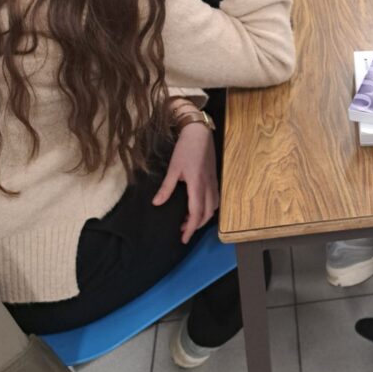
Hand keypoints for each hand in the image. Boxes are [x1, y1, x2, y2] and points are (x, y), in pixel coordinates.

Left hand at [152, 123, 218, 243]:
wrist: (199, 132)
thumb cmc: (185, 148)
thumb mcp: (173, 168)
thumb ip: (166, 188)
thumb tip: (157, 204)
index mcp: (197, 185)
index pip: (196, 213)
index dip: (190, 228)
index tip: (183, 238)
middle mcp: (208, 186)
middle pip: (207, 213)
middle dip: (196, 225)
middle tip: (182, 230)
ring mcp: (213, 181)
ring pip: (213, 207)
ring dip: (203, 216)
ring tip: (188, 219)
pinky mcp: (214, 177)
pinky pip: (215, 198)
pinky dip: (208, 207)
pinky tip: (198, 205)